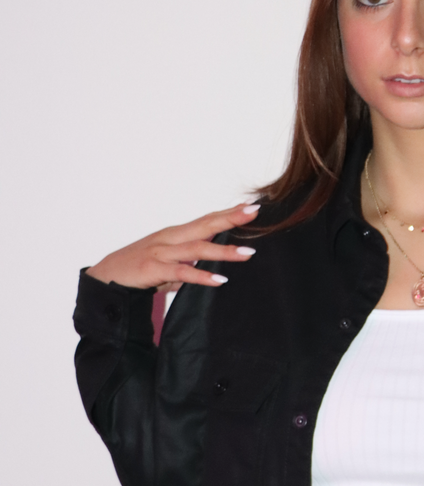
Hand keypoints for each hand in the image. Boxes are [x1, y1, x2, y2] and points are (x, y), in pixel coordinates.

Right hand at [86, 202, 259, 289]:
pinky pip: (182, 273)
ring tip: (248, 253)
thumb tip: (211, 269)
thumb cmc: (140, 269)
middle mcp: (170, 238)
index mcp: (176, 234)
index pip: (207, 220)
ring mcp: (161, 252)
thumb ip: (191, 264)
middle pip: (205, 225)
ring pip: (197, 248)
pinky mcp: (154, 269)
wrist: (107, 278)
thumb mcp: (170, 264)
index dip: (229, 213)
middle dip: (231, 219)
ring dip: (224, 251)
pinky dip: (201, 276)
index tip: (251, 206)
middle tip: (254, 211)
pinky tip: (220, 280)